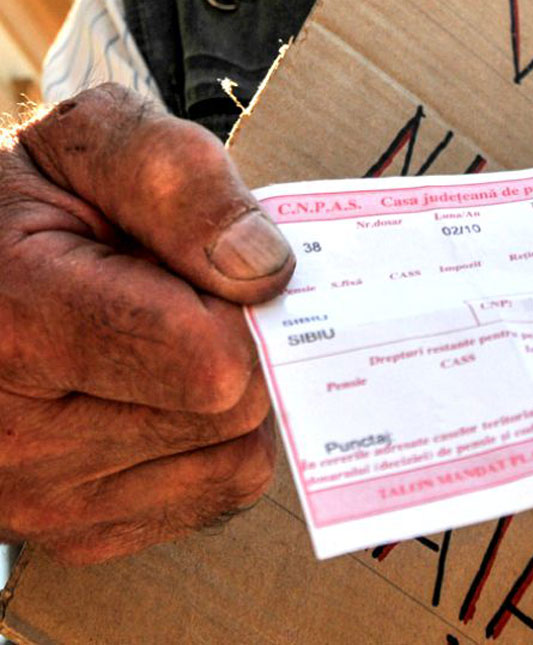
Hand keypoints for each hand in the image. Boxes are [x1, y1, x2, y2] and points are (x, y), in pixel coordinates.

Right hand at [0, 84, 294, 563]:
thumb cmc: (29, 201)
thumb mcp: (91, 144)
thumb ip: (181, 184)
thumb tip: (264, 270)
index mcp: (14, 325)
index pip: (211, 363)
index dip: (237, 307)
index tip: (209, 269)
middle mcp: (17, 438)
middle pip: (234, 412)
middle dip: (235, 347)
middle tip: (181, 302)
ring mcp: (44, 500)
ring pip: (235, 459)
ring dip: (227, 397)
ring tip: (161, 345)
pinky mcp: (78, 533)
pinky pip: (212, 494)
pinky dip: (210, 442)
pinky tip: (158, 392)